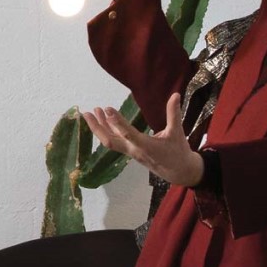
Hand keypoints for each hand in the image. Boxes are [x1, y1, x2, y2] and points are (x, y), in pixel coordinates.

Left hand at [83, 93, 204, 186]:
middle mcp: (134, 150)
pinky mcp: (130, 151)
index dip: (117, 122)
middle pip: (110, 141)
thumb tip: (175, 94)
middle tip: (87, 112)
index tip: (107, 109)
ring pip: (110, 141)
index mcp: (146, 146)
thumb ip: (174, 113)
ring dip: (100, 127)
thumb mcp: (177, 132)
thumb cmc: (178, 152)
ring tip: (93, 111)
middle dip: (97, 128)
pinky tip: (104, 120)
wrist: (178, 172)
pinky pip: (115, 141)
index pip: (128, 134)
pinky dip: (108, 130)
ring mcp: (130, 152)